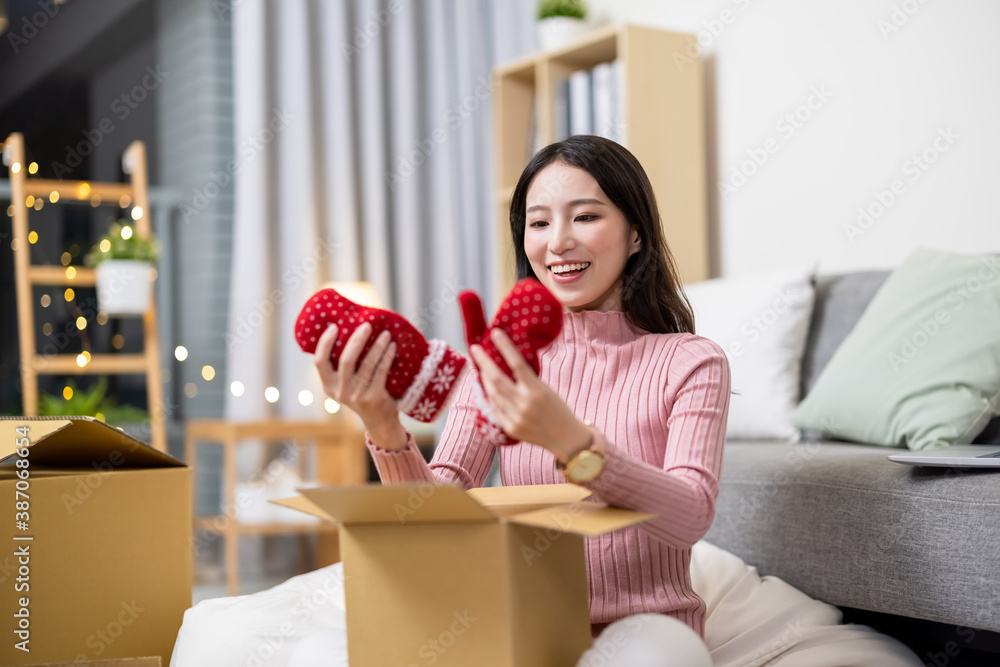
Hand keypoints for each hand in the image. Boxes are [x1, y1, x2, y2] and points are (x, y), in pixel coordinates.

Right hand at [313, 322, 405, 446]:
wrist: (379, 421)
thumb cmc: (362, 394)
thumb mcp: (346, 384)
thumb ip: (341, 366)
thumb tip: (347, 331)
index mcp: (328, 385)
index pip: (319, 361)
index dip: (325, 342)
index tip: (334, 326)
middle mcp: (340, 391)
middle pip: (346, 360)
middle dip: (357, 340)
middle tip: (367, 325)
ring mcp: (357, 395)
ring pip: (367, 364)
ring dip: (377, 346)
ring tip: (386, 333)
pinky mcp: (374, 397)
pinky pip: (381, 371)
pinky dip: (387, 356)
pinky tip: (392, 347)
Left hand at [471, 328, 591, 462]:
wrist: (566, 438)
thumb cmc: (558, 409)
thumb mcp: (546, 389)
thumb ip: (527, 379)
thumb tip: (507, 363)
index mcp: (536, 390)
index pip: (516, 363)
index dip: (504, 347)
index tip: (495, 333)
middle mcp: (524, 404)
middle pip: (497, 379)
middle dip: (483, 362)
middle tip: (475, 349)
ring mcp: (515, 418)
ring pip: (492, 394)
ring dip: (484, 379)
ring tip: (480, 368)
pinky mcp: (510, 428)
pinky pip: (494, 409)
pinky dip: (490, 396)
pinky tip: (487, 388)